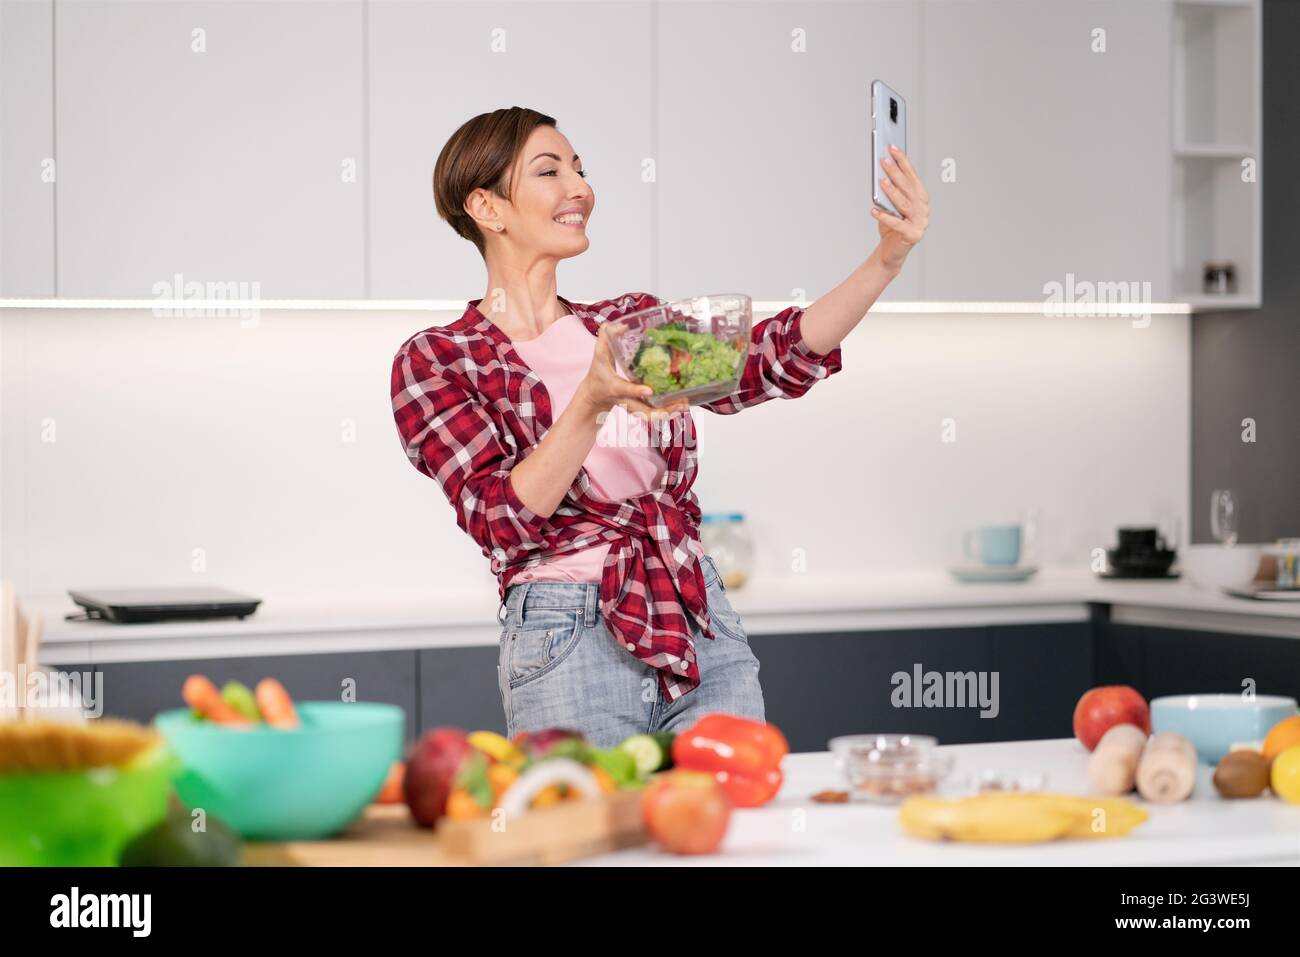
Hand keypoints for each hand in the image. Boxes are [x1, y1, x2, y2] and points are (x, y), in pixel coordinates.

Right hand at [577, 326, 688, 422]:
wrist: (595, 395)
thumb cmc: (598, 374)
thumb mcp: (599, 355)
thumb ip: (606, 338)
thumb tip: (621, 325)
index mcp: (614, 387)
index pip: (625, 390)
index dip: (636, 390)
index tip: (649, 390)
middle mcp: (625, 399)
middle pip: (643, 410)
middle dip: (660, 411)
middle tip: (677, 404)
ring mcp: (633, 405)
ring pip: (651, 414)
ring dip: (668, 412)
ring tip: (684, 405)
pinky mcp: (639, 407)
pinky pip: (655, 412)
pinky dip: (669, 410)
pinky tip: (682, 405)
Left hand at [872, 144, 928, 271]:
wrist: (891, 253)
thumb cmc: (891, 227)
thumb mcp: (890, 207)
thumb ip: (889, 193)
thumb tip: (881, 174)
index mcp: (921, 199)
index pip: (912, 176)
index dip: (903, 161)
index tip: (892, 147)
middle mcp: (923, 209)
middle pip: (909, 188)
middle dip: (896, 173)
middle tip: (884, 160)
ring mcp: (920, 223)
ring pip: (904, 204)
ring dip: (892, 192)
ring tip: (881, 182)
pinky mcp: (911, 236)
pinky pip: (896, 224)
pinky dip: (884, 217)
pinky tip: (873, 210)